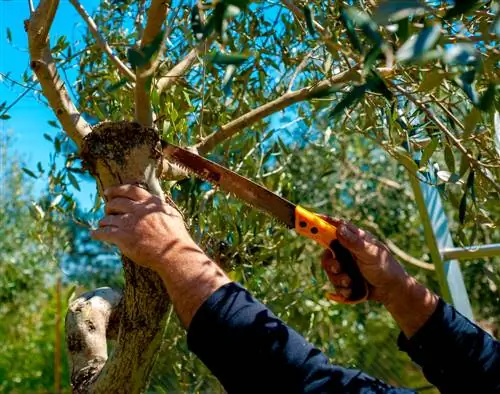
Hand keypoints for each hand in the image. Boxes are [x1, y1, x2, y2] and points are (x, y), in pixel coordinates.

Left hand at [91, 184, 198, 271]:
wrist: (174, 254)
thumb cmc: (176, 237)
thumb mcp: (173, 215)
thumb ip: (160, 207)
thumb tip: (154, 202)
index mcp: (150, 203)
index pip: (130, 190)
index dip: (117, 189)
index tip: (108, 192)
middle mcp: (138, 210)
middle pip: (115, 203)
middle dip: (109, 207)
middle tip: (108, 212)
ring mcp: (129, 223)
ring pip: (107, 218)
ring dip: (103, 222)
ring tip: (103, 226)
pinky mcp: (122, 237)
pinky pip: (103, 232)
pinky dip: (97, 233)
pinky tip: (94, 234)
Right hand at [320, 217, 438, 336]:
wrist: (391, 291)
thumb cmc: (385, 267)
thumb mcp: (371, 254)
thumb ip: (354, 242)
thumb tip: (339, 229)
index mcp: (354, 237)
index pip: (334, 225)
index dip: (320, 221)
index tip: (307, 220)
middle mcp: (347, 249)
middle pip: (326, 251)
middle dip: (331, 263)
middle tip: (338, 268)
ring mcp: (345, 263)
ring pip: (329, 269)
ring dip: (338, 278)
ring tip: (350, 282)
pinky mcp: (344, 277)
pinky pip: (334, 282)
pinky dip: (341, 288)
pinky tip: (351, 289)